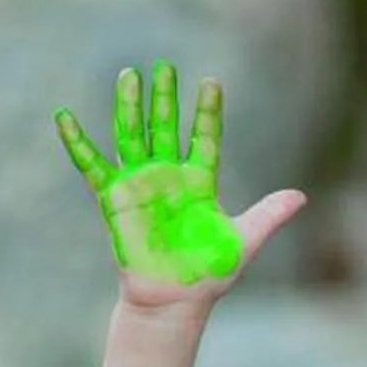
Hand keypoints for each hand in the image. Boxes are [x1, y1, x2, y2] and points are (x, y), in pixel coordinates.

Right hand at [54, 64, 302, 305]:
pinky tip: (64, 116)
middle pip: (165, 128)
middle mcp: (168, 176)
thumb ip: (270, 215)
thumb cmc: (210, 274)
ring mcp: (140, 184)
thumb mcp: (245, 240)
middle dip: (165, 98)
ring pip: (132, 136)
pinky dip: (77, 142)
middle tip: (164, 66)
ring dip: (130, 107)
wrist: (177, 299)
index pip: (205, 138)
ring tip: (129, 75)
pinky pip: (92, 165)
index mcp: (200, 182)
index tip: (212, 81)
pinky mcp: (115, 198)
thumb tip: (301, 196)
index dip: (208, 112)